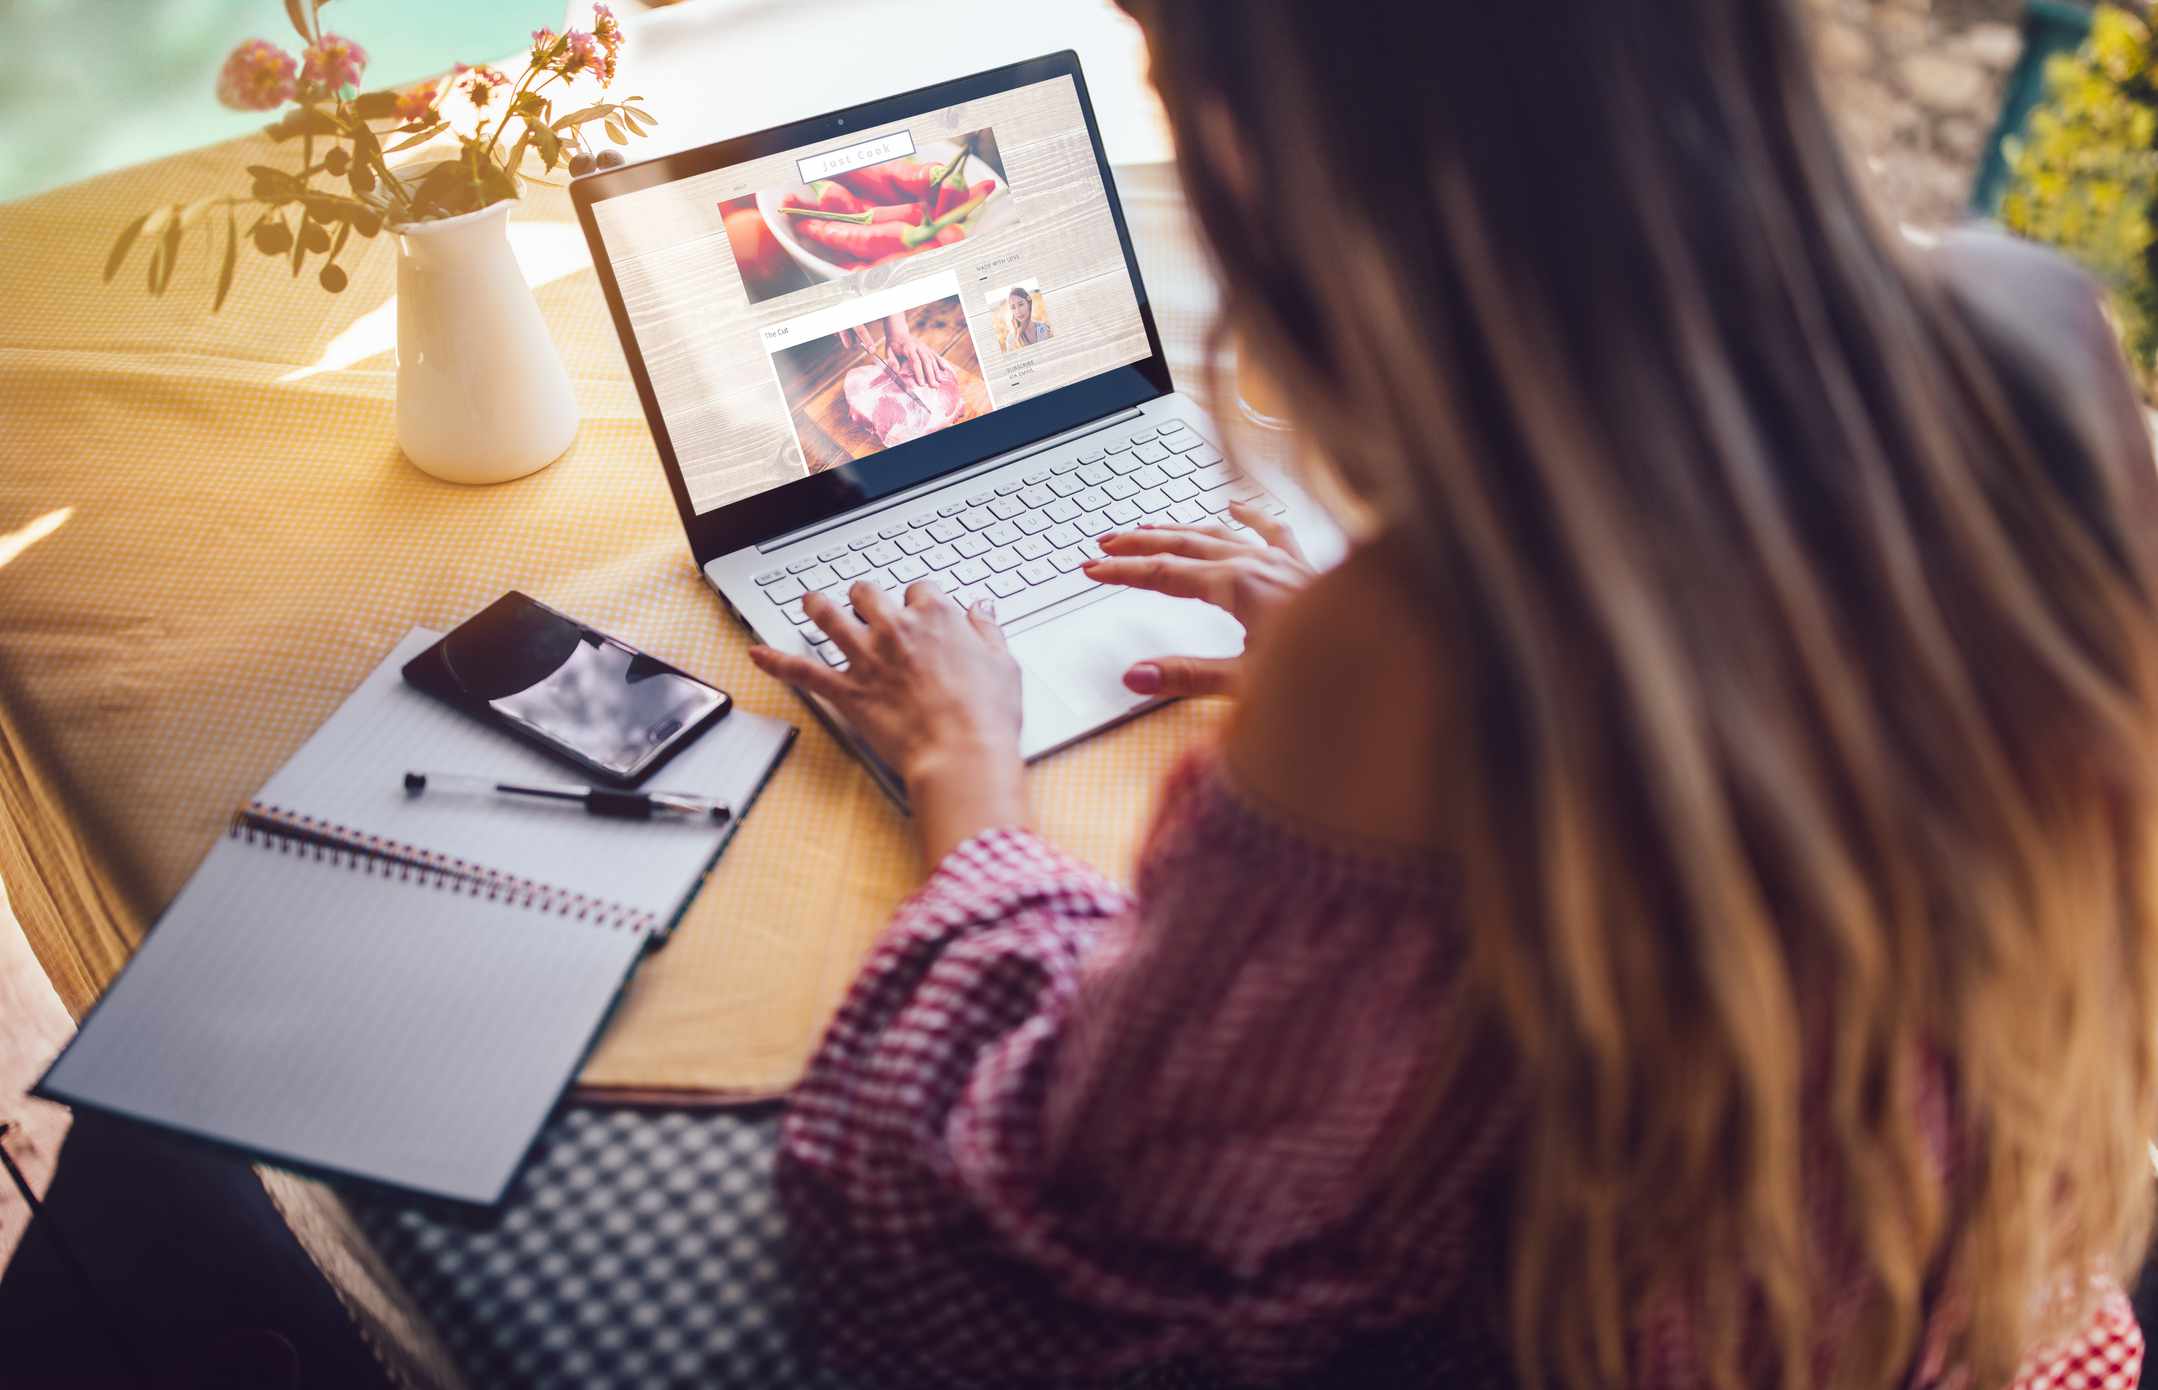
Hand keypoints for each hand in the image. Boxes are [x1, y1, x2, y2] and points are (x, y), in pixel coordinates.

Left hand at [748, 580, 1024, 861]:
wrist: (961, 753)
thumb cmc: (986, 715)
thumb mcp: (1003, 664)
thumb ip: (988, 631)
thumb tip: (981, 608)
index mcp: (937, 618)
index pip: (920, 590)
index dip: (918, 599)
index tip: (920, 609)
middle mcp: (896, 629)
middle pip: (868, 594)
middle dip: (864, 596)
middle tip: (862, 601)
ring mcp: (866, 659)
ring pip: (829, 618)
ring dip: (816, 606)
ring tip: (809, 601)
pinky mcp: (846, 691)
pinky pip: (802, 671)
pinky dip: (776, 662)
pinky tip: (758, 654)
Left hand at [884, 313, 953, 384]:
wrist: (898, 333)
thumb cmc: (893, 346)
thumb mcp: (888, 352)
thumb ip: (892, 361)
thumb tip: (897, 371)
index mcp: (908, 348)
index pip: (915, 361)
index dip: (919, 373)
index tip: (921, 383)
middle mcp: (918, 347)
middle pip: (926, 361)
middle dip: (930, 374)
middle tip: (933, 386)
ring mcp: (924, 347)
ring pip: (932, 359)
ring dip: (936, 370)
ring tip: (939, 382)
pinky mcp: (927, 348)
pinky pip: (935, 355)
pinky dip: (941, 362)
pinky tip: (945, 370)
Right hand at [1079, 501, 1313, 697]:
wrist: (1391, 656)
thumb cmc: (1327, 672)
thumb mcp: (1248, 684)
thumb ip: (1188, 677)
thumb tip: (1133, 675)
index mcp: (1239, 587)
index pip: (1165, 575)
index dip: (1124, 572)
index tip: (1091, 568)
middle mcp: (1259, 565)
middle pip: (1186, 546)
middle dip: (1141, 544)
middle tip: (1104, 543)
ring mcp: (1284, 562)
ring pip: (1221, 534)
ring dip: (1179, 529)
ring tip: (1147, 527)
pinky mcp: (1306, 568)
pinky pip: (1272, 531)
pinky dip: (1248, 516)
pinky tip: (1234, 504)